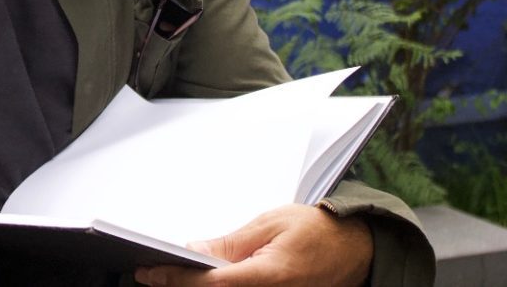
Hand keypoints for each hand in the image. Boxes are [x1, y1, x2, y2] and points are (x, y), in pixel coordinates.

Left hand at [135, 204, 372, 286]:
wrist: (356, 249)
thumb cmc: (319, 231)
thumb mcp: (269, 224)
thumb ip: (230, 243)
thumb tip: (193, 251)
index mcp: (269, 275)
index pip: (212, 284)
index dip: (177, 279)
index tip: (150, 271)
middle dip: (179, 286)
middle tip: (150, 274)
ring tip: (166, 275)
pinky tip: (198, 280)